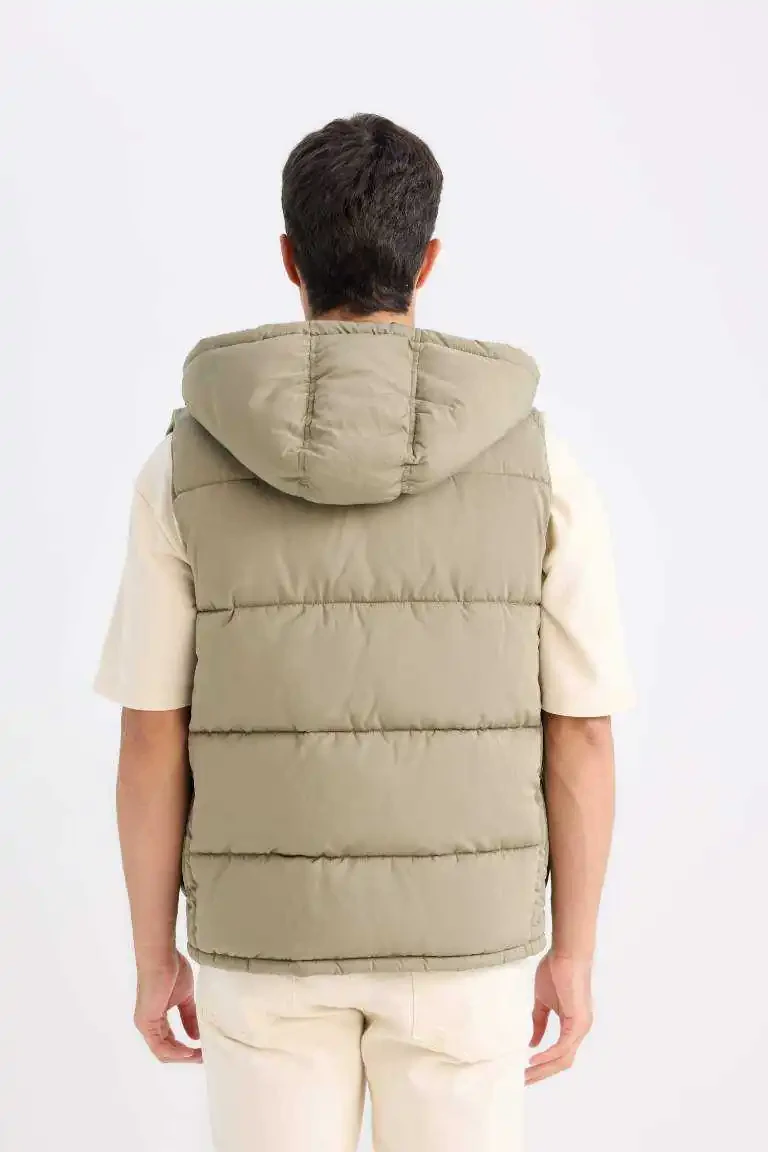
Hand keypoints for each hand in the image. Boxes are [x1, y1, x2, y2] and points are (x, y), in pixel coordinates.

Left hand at [134, 951, 201, 1062]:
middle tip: (204, 1057)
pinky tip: (189, 1051)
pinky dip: (176, 1052)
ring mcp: (145, 1025)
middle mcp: (148, 1025)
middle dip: (186, 1056)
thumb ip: (189, 1016)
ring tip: (200, 1057)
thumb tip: (195, 1036)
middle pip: (166, 1051)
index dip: (186, 1049)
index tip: (203, 1050)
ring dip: (182, 1057)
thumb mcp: (185, 997)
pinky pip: (160, 1047)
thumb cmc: (172, 970)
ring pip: (163, 1052)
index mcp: (156, 1018)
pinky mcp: (146, 1023)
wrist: (161, 958)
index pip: (169, 1042)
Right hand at [526, 951, 592, 1084]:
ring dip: (544, 1069)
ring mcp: (581, 1027)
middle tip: (524, 1080)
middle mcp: (580, 1030)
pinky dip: (549, 1055)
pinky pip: (563, 1047)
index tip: (525, 1072)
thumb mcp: (543, 1002)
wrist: (567, 953)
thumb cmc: (557, 971)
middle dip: (542, 1074)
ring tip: (526, 1074)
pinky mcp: (578, 1022)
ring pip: (564, 1059)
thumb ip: (539, 1022)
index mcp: (573, 1026)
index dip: (543, 1066)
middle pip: (562, 1062)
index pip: (559, 1055)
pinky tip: (534, 1059)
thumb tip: (534, 1043)